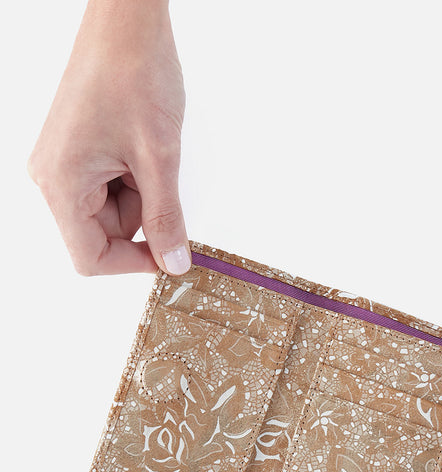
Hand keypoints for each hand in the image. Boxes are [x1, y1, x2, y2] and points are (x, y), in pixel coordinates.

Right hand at [27, 0, 188, 275]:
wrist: (127, 23)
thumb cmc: (134, 74)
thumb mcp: (159, 159)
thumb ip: (165, 218)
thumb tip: (174, 262)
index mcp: (60, 183)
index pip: (89, 257)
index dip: (133, 263)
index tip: (170, 255)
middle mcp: (54, 177)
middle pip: (104, 235)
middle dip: (143, 219)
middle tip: (162, 180)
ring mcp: (67, 165)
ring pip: (114, 213)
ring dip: (144, 197)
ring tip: (151, 153)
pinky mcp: (82, 154)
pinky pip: (113, 189)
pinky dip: (138, 180)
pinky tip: (144, 149)